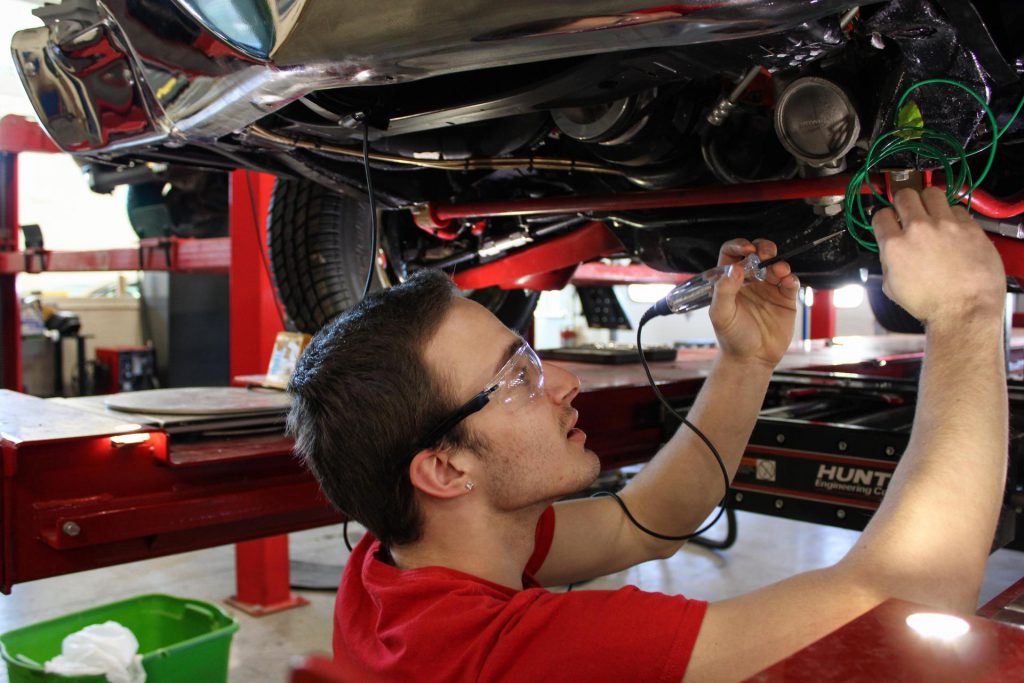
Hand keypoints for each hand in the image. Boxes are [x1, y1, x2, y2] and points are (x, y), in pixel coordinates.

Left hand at [710, 238, 799, 367]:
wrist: (751, 358)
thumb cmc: (732, 336)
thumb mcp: (721, 314)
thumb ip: (724, 291)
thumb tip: (735, 269)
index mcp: (730, 280)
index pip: (732, 253)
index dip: (738, 246)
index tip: (746, 249)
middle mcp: (750, 280)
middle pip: (758, 253)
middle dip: (763, 248)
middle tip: (765, 254)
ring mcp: (769, 288)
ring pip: (776, 265)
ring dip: (778, 263)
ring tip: (778, 270)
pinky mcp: (785, 298)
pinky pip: (791, 282)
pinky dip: (791, 278)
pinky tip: (788, 282)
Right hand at [872, 188, 1004, 327]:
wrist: (965, 310)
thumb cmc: (930, 304)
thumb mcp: (892, 287)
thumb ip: (888, 262)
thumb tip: (891, 252)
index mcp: (895, 245)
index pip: (881, 215)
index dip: (883, 218)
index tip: (889, 221)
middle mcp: (919, 229)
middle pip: (905, 195)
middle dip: (903, 202)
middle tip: (907, 210)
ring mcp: (946, 225)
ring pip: (932, 192)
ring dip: (927, 200)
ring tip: (931, 211)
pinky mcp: (970, 227)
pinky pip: (958, 208)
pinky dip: (952, 215)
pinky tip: (952, 227)